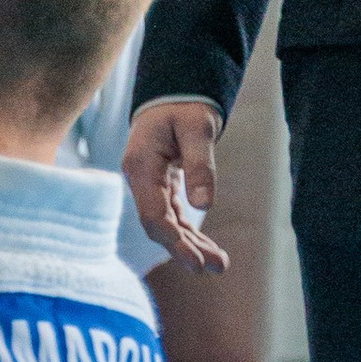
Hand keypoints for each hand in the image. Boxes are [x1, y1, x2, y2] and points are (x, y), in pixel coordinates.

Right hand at [121, 98, 227, 272]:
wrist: (175, 93)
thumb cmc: (184, 105)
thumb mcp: (197, 128)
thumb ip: (200, 164)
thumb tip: (204, 205)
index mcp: (141, 166)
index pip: (153, 215)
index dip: (174, 241)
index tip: (197, 260)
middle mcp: (140, 180)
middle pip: (159, 226)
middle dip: (185, 250)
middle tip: (214, 268)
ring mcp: (150, 186)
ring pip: (168, 225)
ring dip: (192, 246)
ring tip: (220, 264)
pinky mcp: (162, 187)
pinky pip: (175, 216)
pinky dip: (191, 233)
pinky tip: (209, 250)